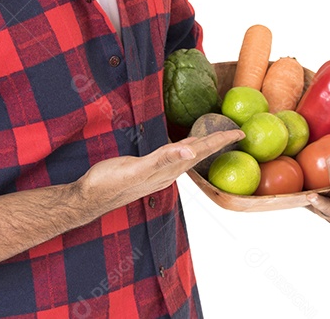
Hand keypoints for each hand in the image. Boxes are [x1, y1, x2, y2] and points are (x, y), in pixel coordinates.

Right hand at [76, 130, 245, 214]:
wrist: (90, 197)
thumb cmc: (109, 182)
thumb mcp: (137, 169)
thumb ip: (164, 159)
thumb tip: (191, 150)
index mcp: (168, 170)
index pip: (200, 151)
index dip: (219, 140)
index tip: (239, 132)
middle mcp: (167, 173)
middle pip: (198, 154)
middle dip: (216, 143)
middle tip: (235, 132)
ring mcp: (157, 174)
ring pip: (187, 157)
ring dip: (201, 147)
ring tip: (213, 138)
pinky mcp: (146, 172)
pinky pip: (173, 159)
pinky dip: (182, 150)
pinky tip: (180, 148)